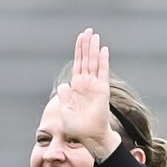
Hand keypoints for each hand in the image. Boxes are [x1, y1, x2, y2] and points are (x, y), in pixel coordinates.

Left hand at [56, 28, 120, 159]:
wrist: (89, 137)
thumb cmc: (77, 127)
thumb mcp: (65, 111)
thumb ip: (64, 97)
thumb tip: (64, 85)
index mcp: (76, 87)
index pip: (78, 65)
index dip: (78, 52)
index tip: (80, 38)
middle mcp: (86, 84)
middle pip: (86, 60)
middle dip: (86, 45)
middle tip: (88, 30)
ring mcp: (95, 86)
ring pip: (94, 63)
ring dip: (94, 49)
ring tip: (94, 35)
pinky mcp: (102, 90)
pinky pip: (103, 72)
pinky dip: (103, 61)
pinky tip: (103, 50)